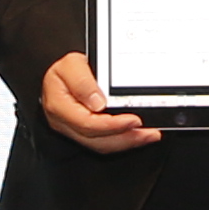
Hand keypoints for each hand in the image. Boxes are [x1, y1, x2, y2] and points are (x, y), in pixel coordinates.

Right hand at [39, 53, 164, 153]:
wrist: (60, 72)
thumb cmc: (65, 68)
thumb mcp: (71, 64)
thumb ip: (82, 82)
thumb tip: (98, 103)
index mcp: (59, 106)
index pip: (87, 123)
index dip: (112, 125)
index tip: (134, 120)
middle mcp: (65, 123)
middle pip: (97, 140)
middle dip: (126, 138)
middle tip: (149, 133)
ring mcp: (74, 130)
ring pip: (101, 145)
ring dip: (127, 142)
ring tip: (148, 135)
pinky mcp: (84, 132)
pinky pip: (103, 141)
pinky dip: (122, 139)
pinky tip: (136, 135)